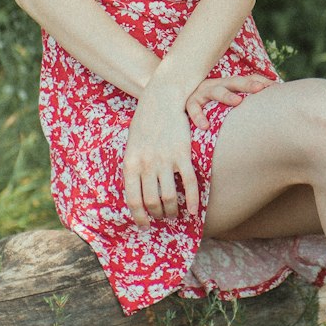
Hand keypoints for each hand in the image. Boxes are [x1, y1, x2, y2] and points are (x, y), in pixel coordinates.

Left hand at [121, 91, 198, 230]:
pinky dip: (193, 200)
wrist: (161, 99)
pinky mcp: (182, 154)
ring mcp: (165, 160)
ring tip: (174, 213)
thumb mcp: (131, 145)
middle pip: (152, 201)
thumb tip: (136, 192)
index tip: (144, 225)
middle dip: (157, 214)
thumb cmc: (145, 123)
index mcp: (130, 163)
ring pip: (169, 196)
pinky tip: (194, 211)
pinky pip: (189, 183)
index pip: (133, 199)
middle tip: (161, 217)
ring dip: (172, 210)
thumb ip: (134, 168)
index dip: (139, 217)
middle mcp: (146, 164)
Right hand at [185, 73, 274, 130]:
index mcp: (228, 84)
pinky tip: (205, 126)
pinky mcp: (189, 103)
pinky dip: (199, 116)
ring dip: (227, 96)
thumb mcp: (226, 100)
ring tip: (237, 102)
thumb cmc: (210, 104)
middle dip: (247, 84)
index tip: (274, 86)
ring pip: (215, 91)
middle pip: (234, 81)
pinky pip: (193, 108)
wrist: (177, 99)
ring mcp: (202, 92)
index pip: (246, 80)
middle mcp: (217, 85)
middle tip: (260, 89)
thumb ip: (242, 101)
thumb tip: (270, 99)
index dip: (259, 81)